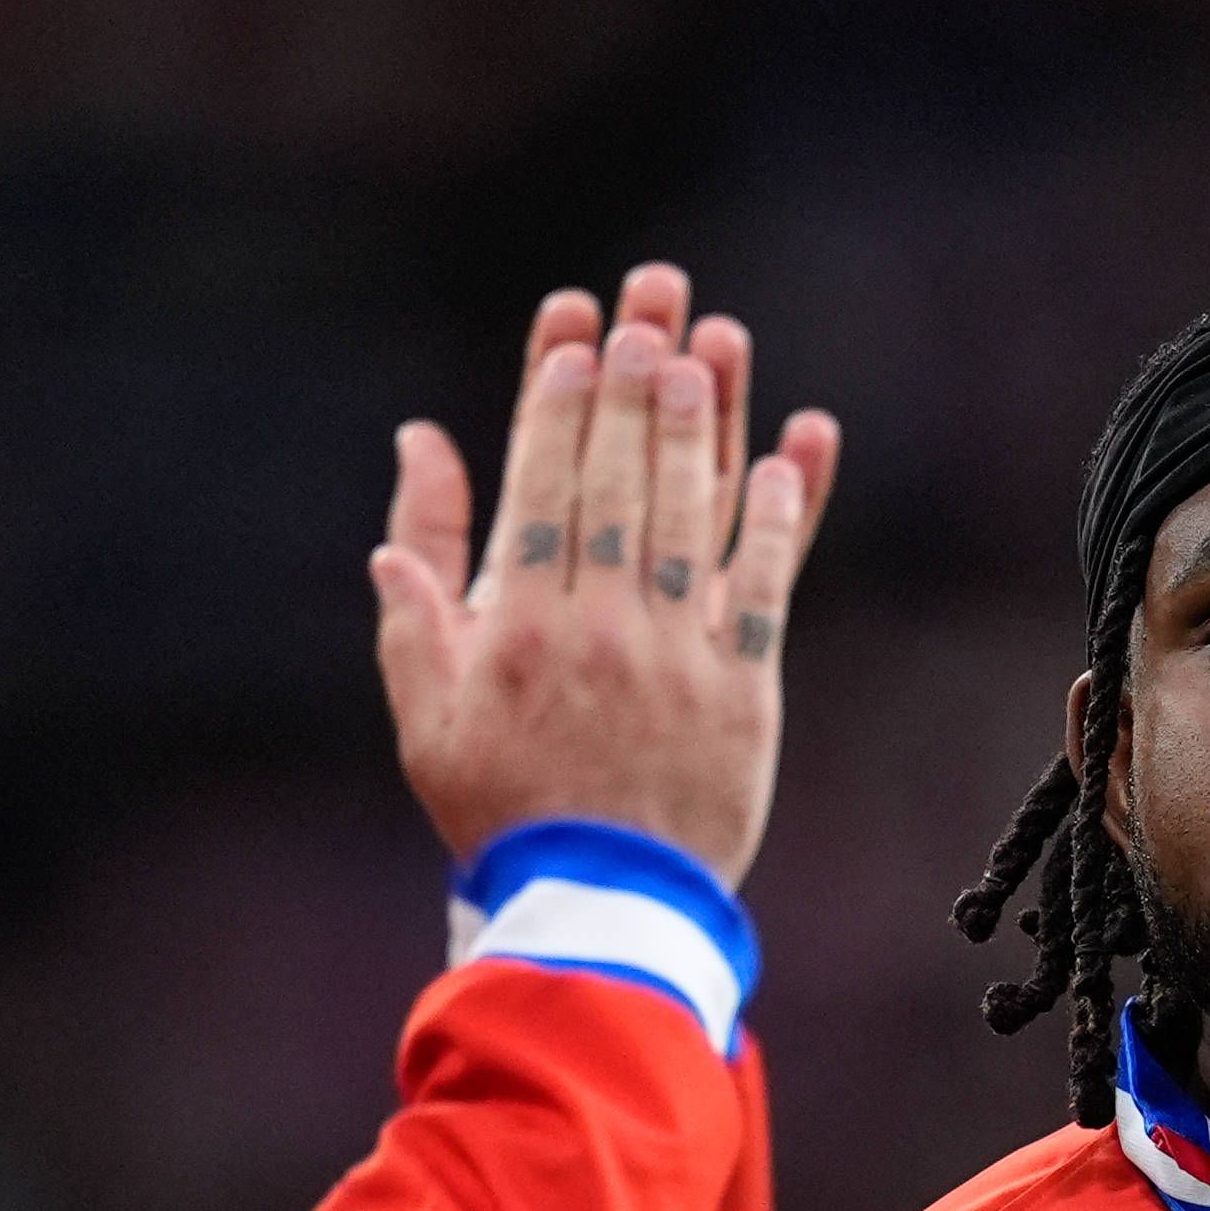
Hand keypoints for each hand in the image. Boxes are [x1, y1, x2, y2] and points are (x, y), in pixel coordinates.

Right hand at [373, 260, 842, 884]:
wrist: (598, 909)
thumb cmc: (502, 806)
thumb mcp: (427, 705)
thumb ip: (417, 581)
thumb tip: (419, 448)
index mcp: (517, 625)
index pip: (541, 483)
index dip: (558, 397)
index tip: (574, 326)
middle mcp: (599, 627)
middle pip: (621, 479)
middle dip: (635, 378)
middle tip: (652, 300)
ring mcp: (676, 656)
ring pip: (694, 516)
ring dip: (706, 423)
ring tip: (713, 345)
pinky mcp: (744, 692)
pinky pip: (765, 588)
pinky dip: (781, 518)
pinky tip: (792, 449)